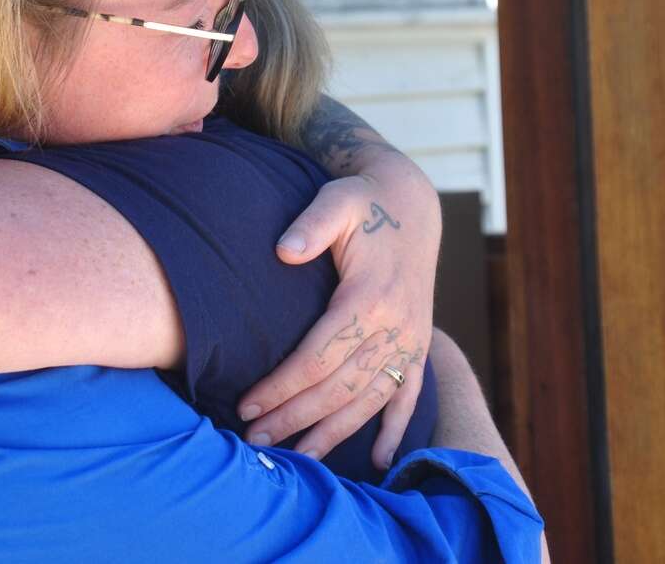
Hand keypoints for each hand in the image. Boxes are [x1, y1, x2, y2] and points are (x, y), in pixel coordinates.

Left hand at [237, 155, 441, 469]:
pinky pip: (408, 396)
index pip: (318, 357)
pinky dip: (396, 430)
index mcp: (369, 297)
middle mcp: (395, 326)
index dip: (281, 386)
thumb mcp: (337, 201)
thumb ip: (311, 225)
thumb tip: (283, 250)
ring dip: (334, 433)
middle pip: (339, 388)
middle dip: (295, 418)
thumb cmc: (361, 202)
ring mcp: (411, 340)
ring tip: (299, 459)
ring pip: (369, 400)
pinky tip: (382, 463)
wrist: (409, 204)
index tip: (246, 405)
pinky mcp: (418, 345)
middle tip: (255, 441)